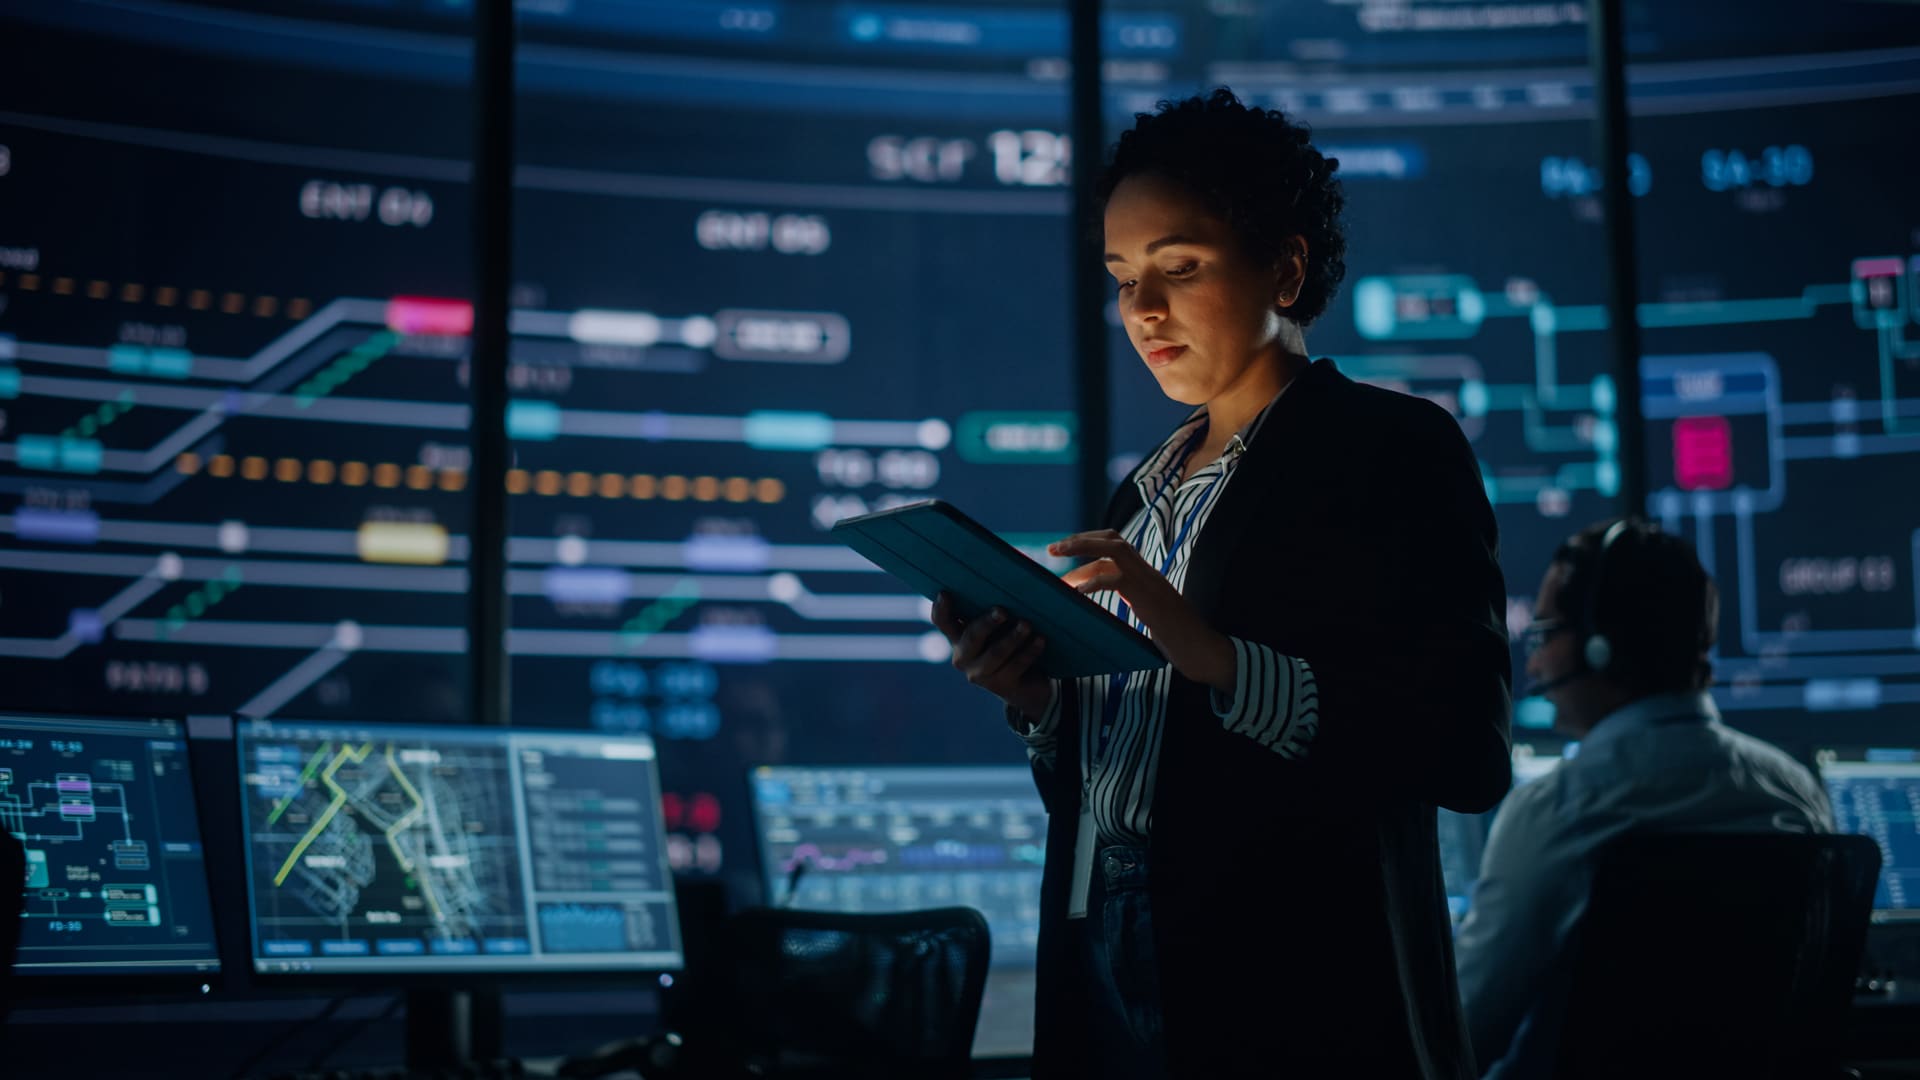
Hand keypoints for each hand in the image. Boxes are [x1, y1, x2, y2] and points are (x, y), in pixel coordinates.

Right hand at [929, 592, 1052, 721]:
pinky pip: (1016, 665)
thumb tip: (1013, 582)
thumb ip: (995, 608)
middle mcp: (963, 656)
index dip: (941, 608)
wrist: (1027, 682)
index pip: (942, 621)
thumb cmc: (1009, 640)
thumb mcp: (998, 625)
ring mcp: (980, 674)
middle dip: (987, 623)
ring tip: (1027, 625)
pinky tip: (1040, 640)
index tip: (945, 593)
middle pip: (971, 637)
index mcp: (958, 636)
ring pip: (996, 654)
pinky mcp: (1001, 686)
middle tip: (1003, 611)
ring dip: (1013, 638)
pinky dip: (1029, 651)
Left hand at [1051, 530, 1236, 691]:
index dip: (1090, 544)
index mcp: (1148, 575)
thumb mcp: (1151, 615)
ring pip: (1114, 549)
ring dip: (1082, 548)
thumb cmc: (1179, 641)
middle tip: (1054, 547)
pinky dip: (1093, 583)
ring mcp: (1150, 583)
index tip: (1067, 551)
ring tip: (1057, 555)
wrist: (1205, 652)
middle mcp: (1149, 573)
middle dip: (1081, 538)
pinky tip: (1077, 593)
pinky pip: (1116, 580)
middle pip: (1113, 538)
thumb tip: (1104, 603)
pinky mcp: (1148, 599)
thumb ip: (1133, 602)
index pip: (1117, 546)